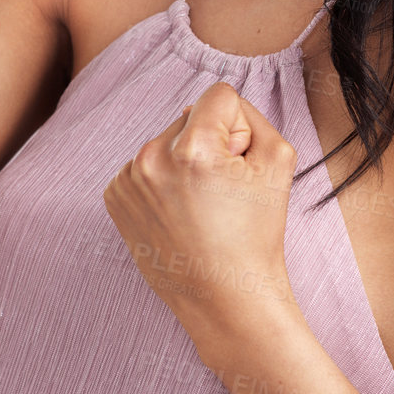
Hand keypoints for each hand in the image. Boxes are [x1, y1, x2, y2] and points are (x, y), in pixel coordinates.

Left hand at [102, 81, 300, 345]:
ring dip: (183, 162)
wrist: (225, 298)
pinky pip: (145, 166)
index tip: (238, 165)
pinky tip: (178, 214)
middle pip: (189, 118)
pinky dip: (162, 182)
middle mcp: (151, 158)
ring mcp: (128, 180)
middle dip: (209, 144)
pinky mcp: (115, 197)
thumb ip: (252, 115)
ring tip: (200, 207)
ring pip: (166, 142)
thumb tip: (214, 109)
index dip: (239, 128)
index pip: (219, 96)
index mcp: (193, 148)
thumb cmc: (256, 233)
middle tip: (222, 194)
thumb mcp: (279, 160)